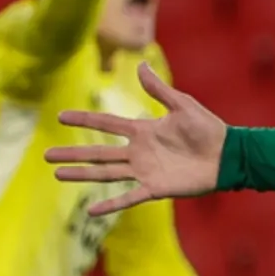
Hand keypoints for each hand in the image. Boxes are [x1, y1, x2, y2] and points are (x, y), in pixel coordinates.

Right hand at [45, 61, 225, 215]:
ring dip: (82, 174)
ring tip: (58, 175)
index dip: (84, 119)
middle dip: (72, 153)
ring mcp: (145, 170)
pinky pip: (129, 197)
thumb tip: (141, 63)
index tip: (60, 117)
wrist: (228, 155)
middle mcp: (139, 151)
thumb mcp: (182, 105)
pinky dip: (111, 205)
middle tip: (46, 156)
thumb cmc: (208, 129)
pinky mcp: (156, 188)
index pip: (106, 123)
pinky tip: (91, 211)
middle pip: (98, 152)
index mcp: (143, 130)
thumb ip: (159, 89)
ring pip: (106, 173)